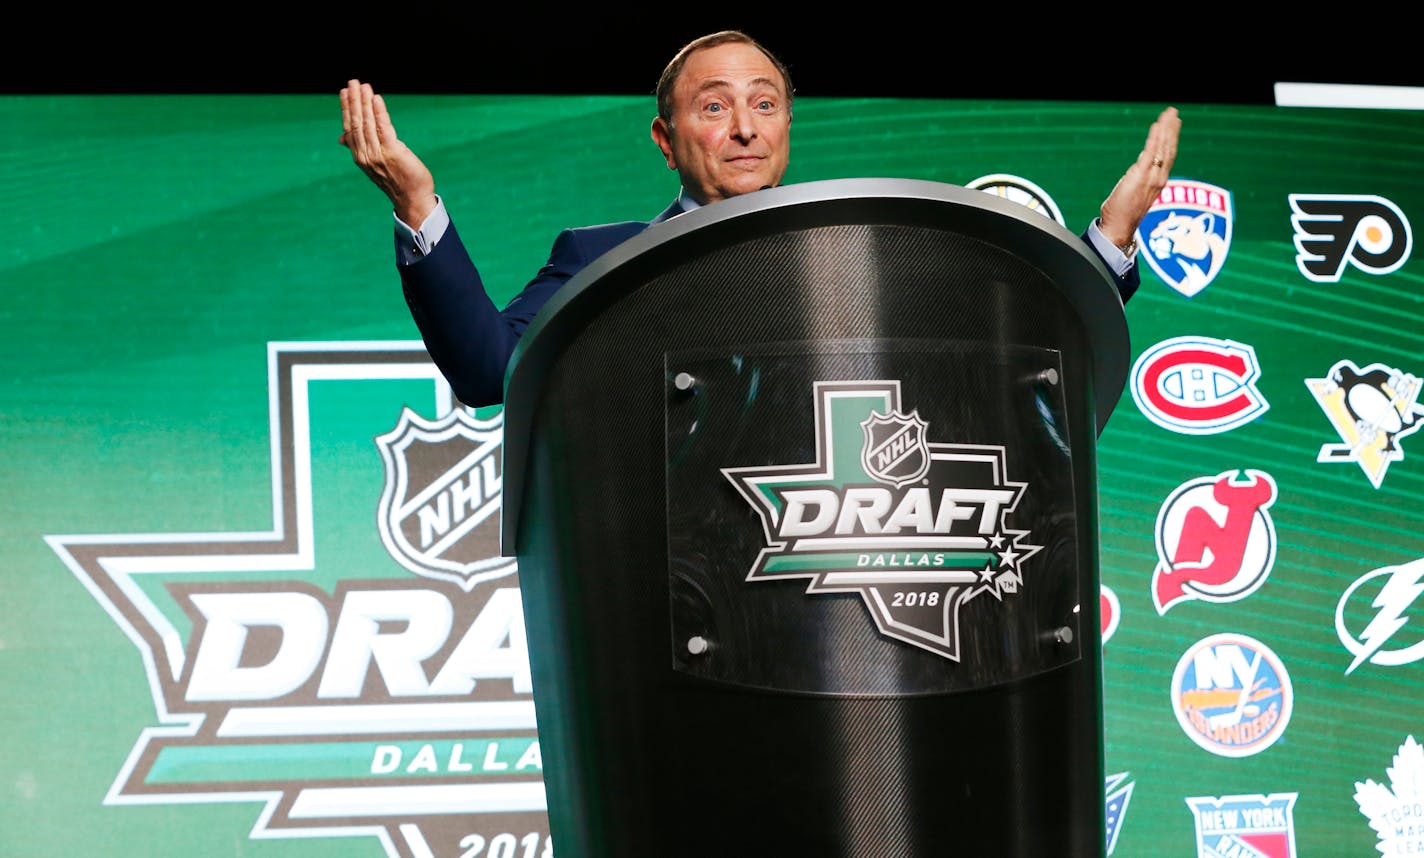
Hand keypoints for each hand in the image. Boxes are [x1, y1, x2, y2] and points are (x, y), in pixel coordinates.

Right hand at [339, 79, 437, 226]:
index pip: (350, 128)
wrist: (412, 199)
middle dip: (354, 101)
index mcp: (360, 157)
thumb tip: (342, 137)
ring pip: (367, 123)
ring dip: (364, 102)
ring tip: (362, 86)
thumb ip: (361, 148)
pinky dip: (379, 112)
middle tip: (352, 82)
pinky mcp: (392, 152)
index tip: (344, 92)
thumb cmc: (397, 180)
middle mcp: (365, 155)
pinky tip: (376, 98)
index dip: (347, 109)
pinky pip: (383, 128)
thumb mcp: (374, 164)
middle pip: (356, 123)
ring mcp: (377, 155)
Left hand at [1098, 106, 1180, 248]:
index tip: (1174, 124)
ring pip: (1163, 148)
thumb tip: (1135, 171)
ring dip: (1166, 129)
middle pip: (1169, 148)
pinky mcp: (1141, 176)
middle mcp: (1159, 178)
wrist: (1119, 228)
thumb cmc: (1123, 214)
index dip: (1171, 139)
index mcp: (1158, 182)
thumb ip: (1138, 179)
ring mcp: (1152, 177)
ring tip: (1169, 114)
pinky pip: (1150, 152)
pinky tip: (1157, 125)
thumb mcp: (1133, 192)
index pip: (1168, 156)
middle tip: (1174, 112)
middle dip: (1172, 129)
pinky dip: (1155, 137)